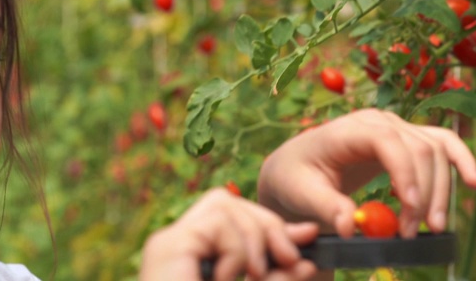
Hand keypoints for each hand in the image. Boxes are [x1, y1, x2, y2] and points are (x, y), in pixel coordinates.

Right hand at [139, 188, 318, 280]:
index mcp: (194, 259)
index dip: (269, 223)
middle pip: (228, 202)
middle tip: (290, 260)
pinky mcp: (168, 247)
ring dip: (253, 240)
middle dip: (268, 224)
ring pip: (224, 205)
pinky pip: (216, 223)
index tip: (307, 238)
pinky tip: (226, 280)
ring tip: (253, 278)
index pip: (230, 216)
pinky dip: (235, 251)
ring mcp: (168, 245)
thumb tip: (306, 258)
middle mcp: (177, 247)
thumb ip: (277, 280)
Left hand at [257, 108, 475, 238]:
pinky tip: (474, 181)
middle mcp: (376, 122)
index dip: (405, 172)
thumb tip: (350, 225)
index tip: (409, 209)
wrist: (295, 169)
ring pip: (435, 150)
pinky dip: (460, 160)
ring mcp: (393, 128)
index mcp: (347, 129)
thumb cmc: (294, 177)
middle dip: (424, 192)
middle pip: (417, 148)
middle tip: (412, 232)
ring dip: (441, 189)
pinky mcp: (404, 141)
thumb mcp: (300, 193)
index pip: (387, 140)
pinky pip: (440, 144)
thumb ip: (325, 207)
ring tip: (433, 226)